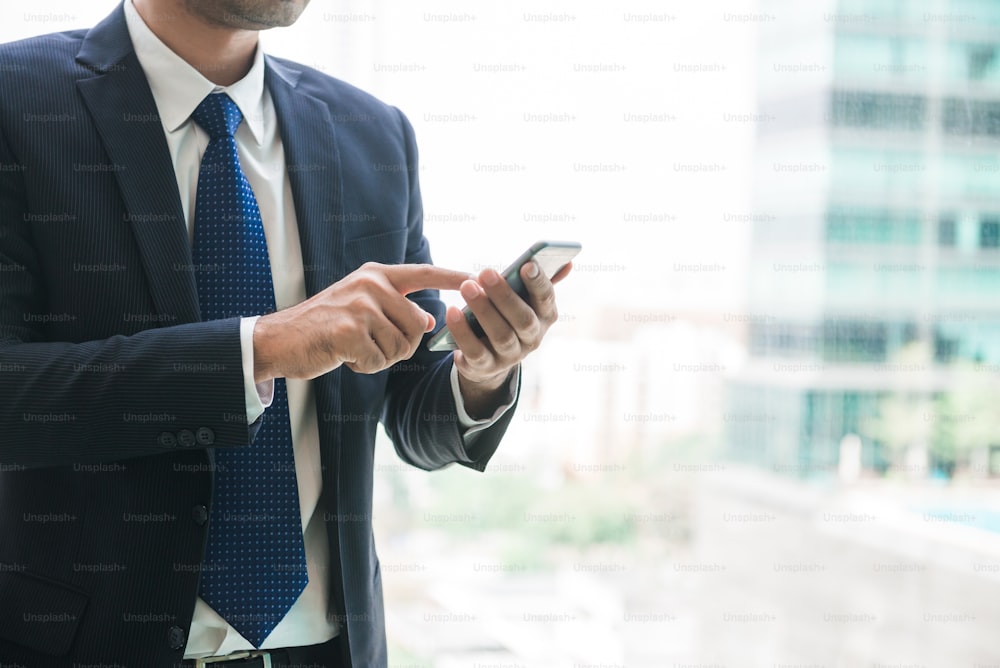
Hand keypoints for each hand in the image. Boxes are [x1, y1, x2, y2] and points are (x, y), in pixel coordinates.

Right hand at [253, 262, 469, 381]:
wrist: (280, 339)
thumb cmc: (324, 327)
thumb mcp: (362, 308)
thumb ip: (395, 309)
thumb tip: (428, 321)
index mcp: (376, 274)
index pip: (424, 272)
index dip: (453, 277)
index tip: (479, 277)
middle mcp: (371, 283)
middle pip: (416, 325)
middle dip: (398, 345)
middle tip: (366, 343)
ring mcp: (360, 305)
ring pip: (400, 347)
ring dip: (379, 358)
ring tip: (352, 347)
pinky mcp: (350, 330)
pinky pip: (379, 360)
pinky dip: (363, 367)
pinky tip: (343, 355)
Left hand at [449, 260, 571, 415]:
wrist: (491, 358)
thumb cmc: (508, 316)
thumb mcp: (525, 300)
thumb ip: (540, 281)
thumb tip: (568, 262)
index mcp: (545, 316)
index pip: (546, 299)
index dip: (538, 282)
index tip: (526, 264)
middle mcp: (532, 338)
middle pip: (522, 319)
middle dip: (504, 295)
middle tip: (485, 272)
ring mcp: (510, 356)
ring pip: (500, 336)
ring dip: (483, 310)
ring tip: (466, 287)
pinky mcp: (486, 367)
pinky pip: (475, 351)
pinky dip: (463, 333)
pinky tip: (452, 313)